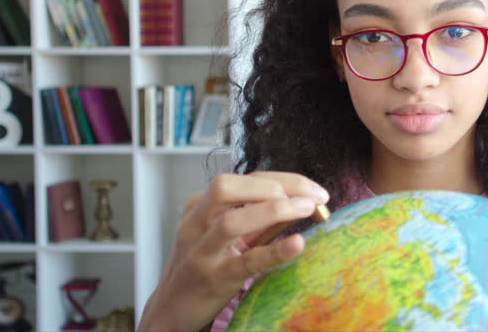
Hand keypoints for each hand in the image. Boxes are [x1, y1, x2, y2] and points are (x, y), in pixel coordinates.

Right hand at [137, 172, 329, 331]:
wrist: (173, 308)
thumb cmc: (204, 266)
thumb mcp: (225, 236)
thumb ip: (256, 218)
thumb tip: (300, 202)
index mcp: (200, 206)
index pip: (244, 179)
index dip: (283, 179)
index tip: (314, 189)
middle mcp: (196, 224)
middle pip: (227, 187)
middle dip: (274, 186)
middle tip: (308, 197)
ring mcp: (201, 252)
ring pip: (231, 222)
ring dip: (274, 210)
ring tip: (307, 209)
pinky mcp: (213, 279)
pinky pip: (245, 262)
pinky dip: (274, 251)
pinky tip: (297, 243)